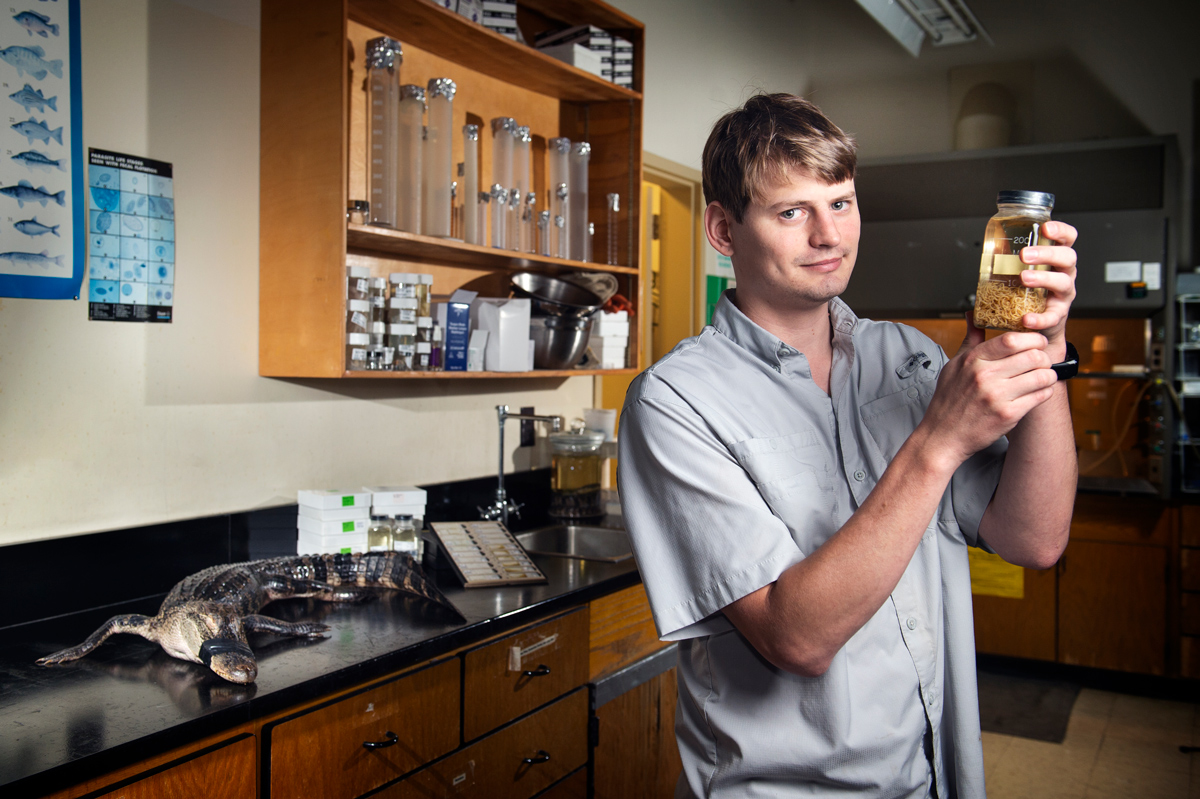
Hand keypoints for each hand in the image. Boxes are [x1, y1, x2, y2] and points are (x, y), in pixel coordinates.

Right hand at [924, 317, 1058, 466]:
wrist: (943, 437)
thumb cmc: (949, 401)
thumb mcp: (954, 366)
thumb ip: (970, 340)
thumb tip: (973, 314)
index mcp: (973, 361)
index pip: (1011, 340)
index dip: (1032, 338)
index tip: (1036, 342)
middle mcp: (985, 377)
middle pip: (1032, 356)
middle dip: (1044, 356)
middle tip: (1043, 360)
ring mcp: (997, 397)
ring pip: (1041, 376)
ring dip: (1049, 375)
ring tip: (1044, 376)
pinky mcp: (1008, 415)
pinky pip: (1040, 396)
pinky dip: (1045, 392)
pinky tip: (1040, 391)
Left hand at [1017, 219, 1077, 359]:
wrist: (1040, 324)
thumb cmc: (1030, 291)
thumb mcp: (1022, 271)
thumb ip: (1009, 258)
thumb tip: (988, 246)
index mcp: (1056, 259)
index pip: (1068, 239)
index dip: (1061, 231)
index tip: (1046, 228)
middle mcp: (1064, 274)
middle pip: (1068, 257)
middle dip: (1047, 253)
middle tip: (1024, 255)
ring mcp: (1063, 295)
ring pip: (1063, 283)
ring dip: (1043, 279)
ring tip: (1023, 278)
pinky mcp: (1057, 316)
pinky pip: (1052, 317)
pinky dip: (1039, 319)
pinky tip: (1027, 319)